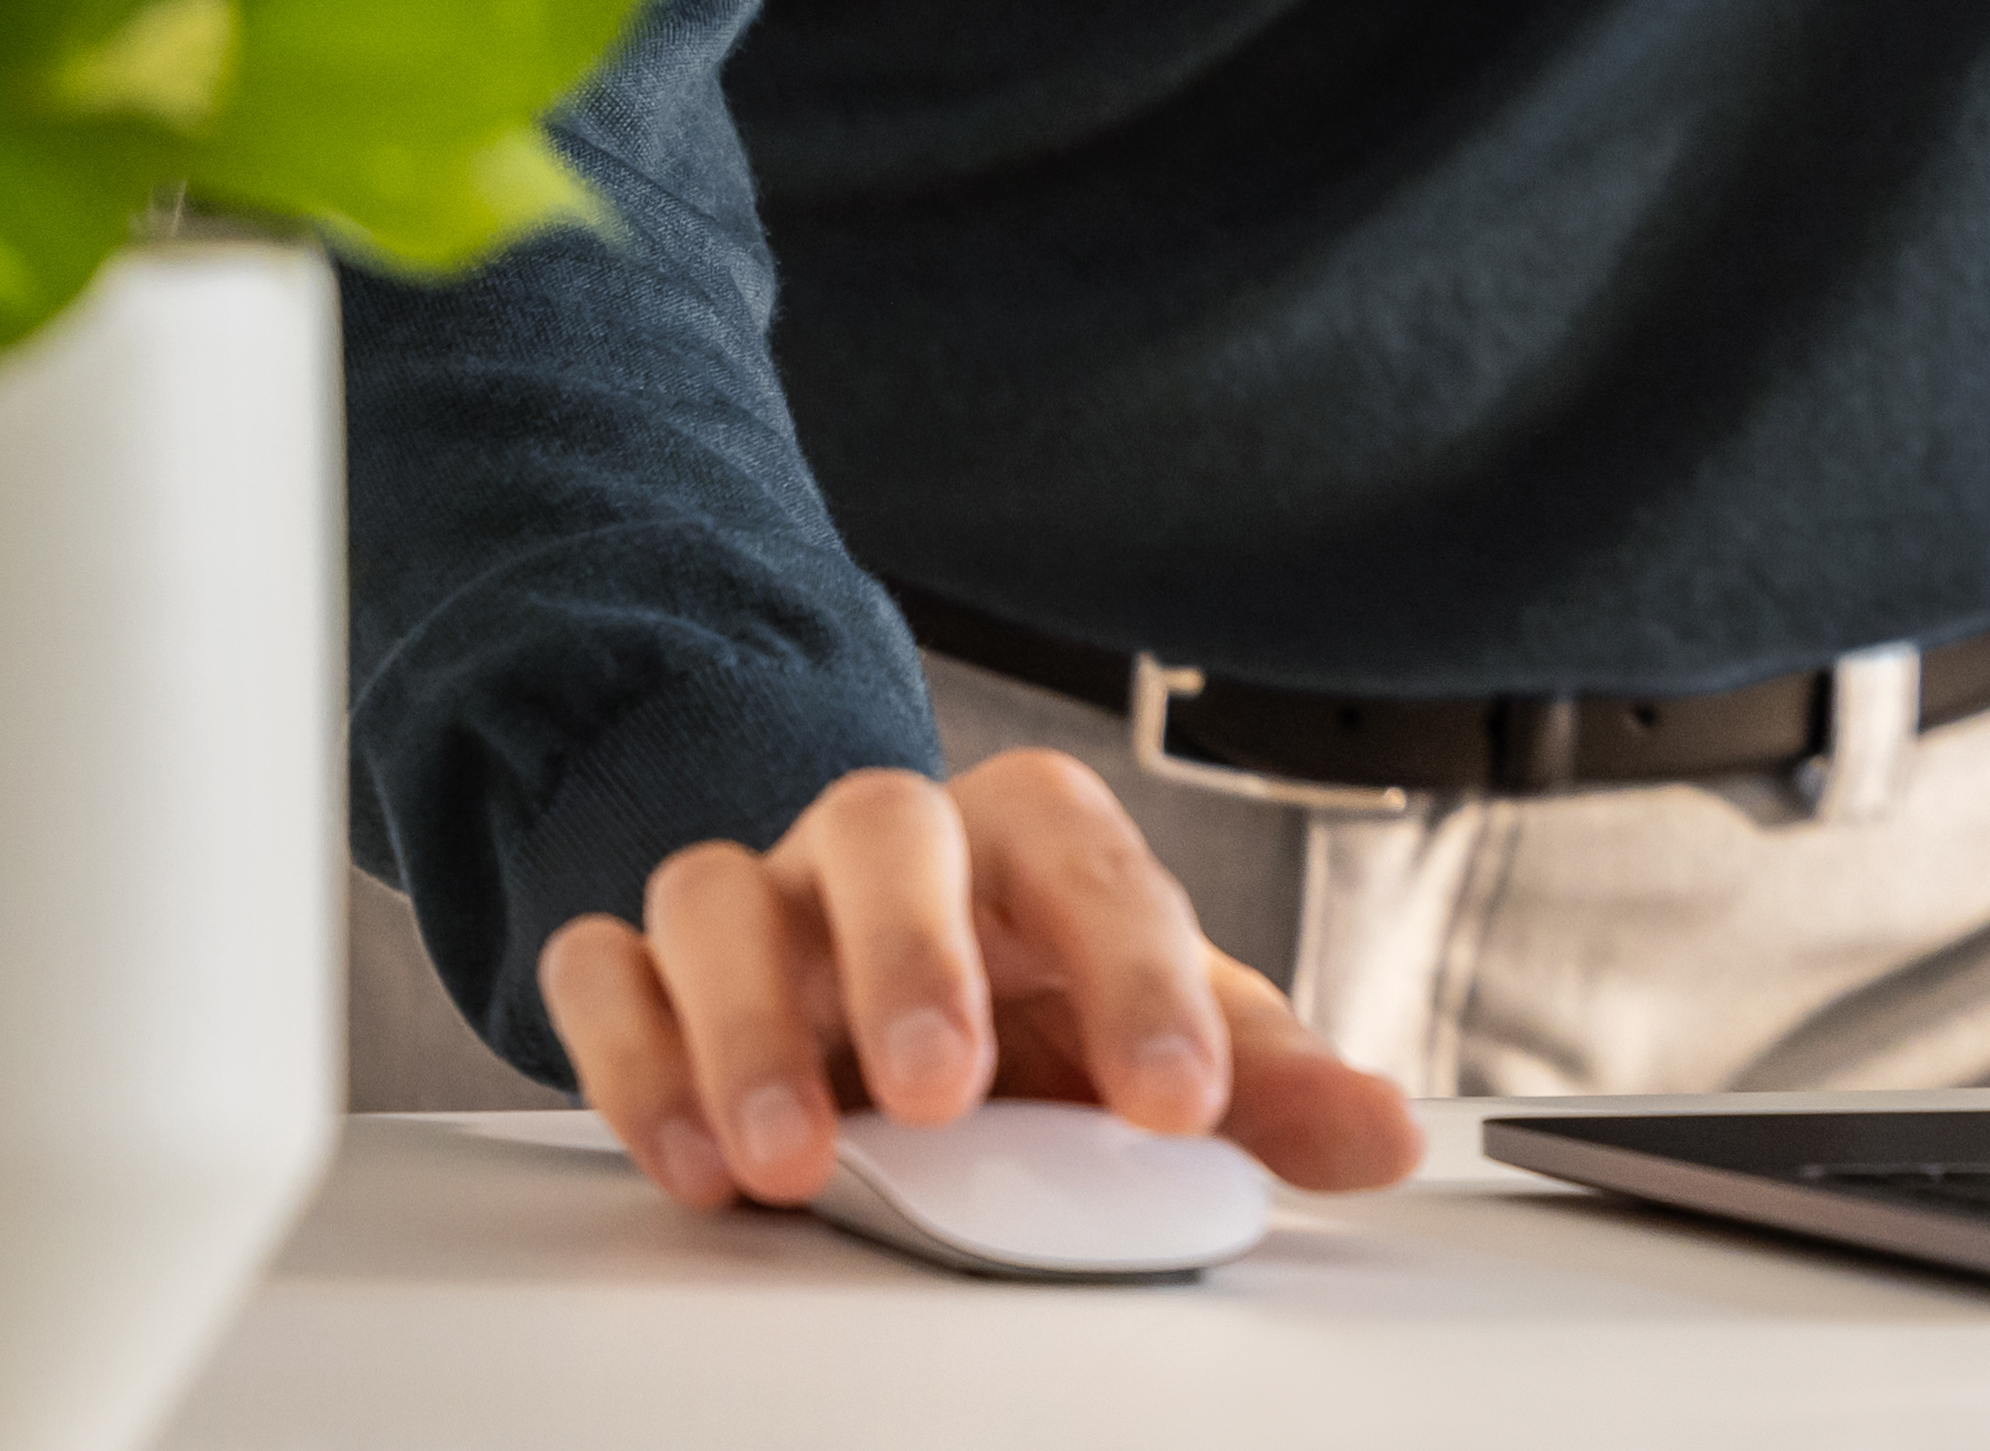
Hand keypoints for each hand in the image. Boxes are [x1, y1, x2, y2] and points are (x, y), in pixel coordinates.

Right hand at [537, 750, 1426, 1211]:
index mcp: (1032, 843)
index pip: (1091, 861)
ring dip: (746, 1028)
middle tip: (943, 1093)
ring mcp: (756, 900)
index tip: (1179, 1103)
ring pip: (716, 893)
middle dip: (909, 958)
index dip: (1139, 975)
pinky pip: (602, 970)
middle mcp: (886, 849)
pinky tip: (683, 1159)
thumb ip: (1267, 1086)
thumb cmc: (1040, 1007)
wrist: (888, 982)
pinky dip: (630, 1055)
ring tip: (793, 1162)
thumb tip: (1387, 1135)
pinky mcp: (645, 970)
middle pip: (883, 827)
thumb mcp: (1158, 1039)